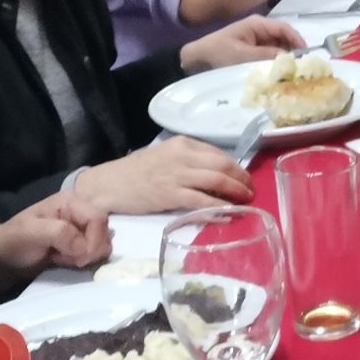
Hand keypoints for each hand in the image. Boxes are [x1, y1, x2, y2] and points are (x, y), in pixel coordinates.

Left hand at [0, 190, 116, 284]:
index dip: (94, 241)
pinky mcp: (79, 244)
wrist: (1, 258)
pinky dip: (84, 262)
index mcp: (69, 202)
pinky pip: (95, 254)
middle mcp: (78, 212)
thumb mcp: (30, 234)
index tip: (79, 259)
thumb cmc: (12, 242)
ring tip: (64, 260)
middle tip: (70, 260)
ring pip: (102, 244)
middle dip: (91, 250)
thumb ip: (59, 233)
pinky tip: (66, 262)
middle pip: (104, 232)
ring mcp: (80, 229)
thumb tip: (84, 246)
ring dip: (87, 257)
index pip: (98, 219)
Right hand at [69, 137, 251, 215]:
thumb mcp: (164, 157)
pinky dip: (219, 208)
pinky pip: (202, 201)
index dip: (236, 167)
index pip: (218, 153)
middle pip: (223, 165)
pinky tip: (229, 214)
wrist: (108, 184)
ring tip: (246, 202)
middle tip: (251, 191)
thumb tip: (216, 175)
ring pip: (217, 181)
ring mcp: (177, 175)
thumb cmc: (136, 173)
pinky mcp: (170, 195)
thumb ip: (188, 162)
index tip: (245, 178)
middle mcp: (182, 155)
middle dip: (241, 179)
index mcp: (182, 144)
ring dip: (236, 193)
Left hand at [180, 16, 304, 71]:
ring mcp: (258, 41)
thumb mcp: (242, 56)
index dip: (298, 41)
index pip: (285, 29)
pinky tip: (280, 75)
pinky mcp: (254, 52)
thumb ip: (266, 56)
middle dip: (294, 52)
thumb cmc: (218, 53)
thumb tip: (289, 60)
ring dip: (285, 60)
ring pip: (279, 49)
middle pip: (285, 39)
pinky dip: (276, 64)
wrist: (196, 59)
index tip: (308, 56)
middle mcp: (261, 30)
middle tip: (303, 69)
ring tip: (294, 73)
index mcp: (258, 24)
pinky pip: (270, 56)